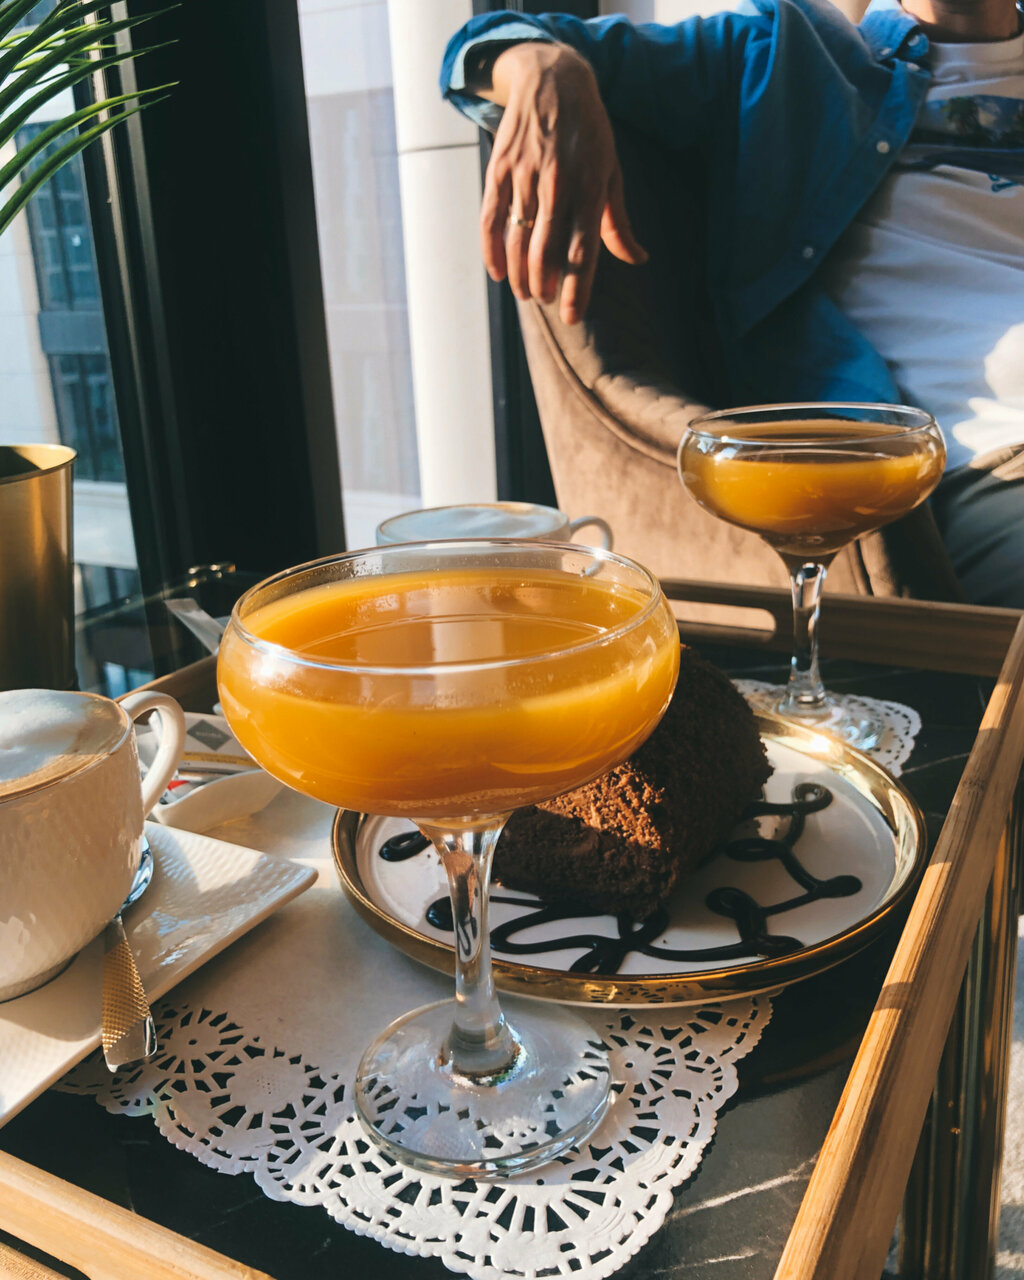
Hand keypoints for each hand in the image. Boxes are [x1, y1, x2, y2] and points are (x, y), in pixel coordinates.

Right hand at [479, 42, 646, 325]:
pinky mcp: (500, 169)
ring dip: (520, 273)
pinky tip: (498, 272)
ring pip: (518, 238)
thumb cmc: (590, 133)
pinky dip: (492, 250)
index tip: (572, 316)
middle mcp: (558, 184)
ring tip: (526, 293)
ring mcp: (526, 176)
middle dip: (545, 284)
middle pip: (547, 250)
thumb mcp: (612, 171)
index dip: (577, 288)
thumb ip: (619, 222)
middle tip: (546, 300)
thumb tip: (638, 259)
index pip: (583, 250)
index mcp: (591, 187)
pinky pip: (491, 218)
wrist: (553, 80)